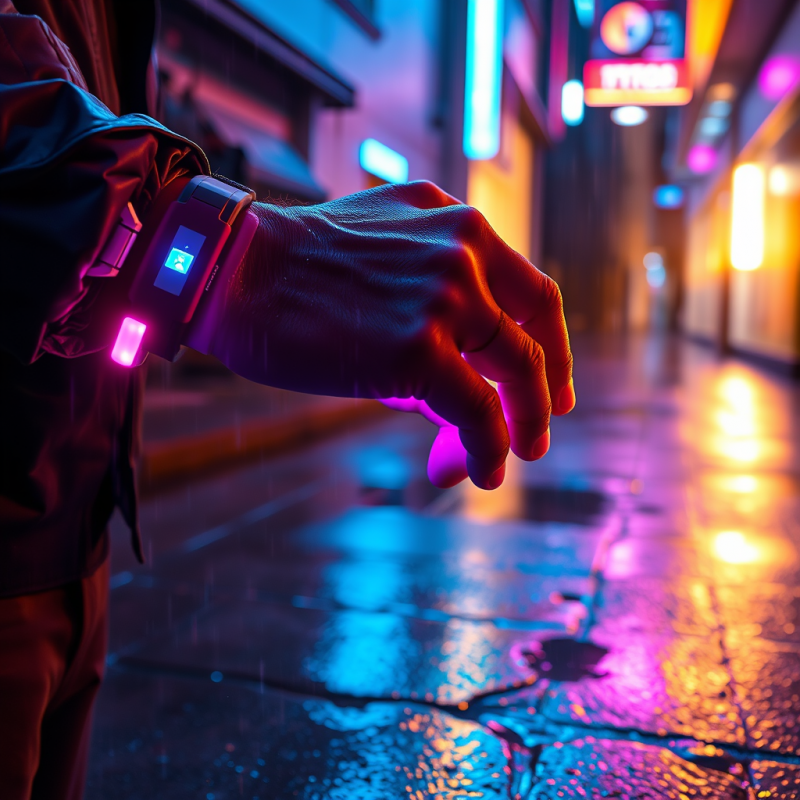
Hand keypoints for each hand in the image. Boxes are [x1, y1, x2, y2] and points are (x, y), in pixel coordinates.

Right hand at [201, 181, 574, 488]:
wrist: (232, 270)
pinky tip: (477, 472)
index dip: (553, 346)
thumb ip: (435, 310)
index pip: (534, 292)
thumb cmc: (298, 271)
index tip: (551, 385)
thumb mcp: (385, 259)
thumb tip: (459, 401)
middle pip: (533, 338)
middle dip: (541, 398)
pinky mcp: (418, 349)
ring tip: (509, 461)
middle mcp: (463, 254)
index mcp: (459, 225)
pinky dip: (487, 449)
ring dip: (522, 428)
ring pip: (518, 375)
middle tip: (535, 437)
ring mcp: (444, 298)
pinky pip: (477, 412)